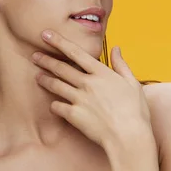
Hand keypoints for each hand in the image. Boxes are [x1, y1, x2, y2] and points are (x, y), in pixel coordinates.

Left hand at [31, 30, 152, 149]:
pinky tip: (52, 104)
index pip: (76, 52)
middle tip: (35, 55)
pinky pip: (57, 106)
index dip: (59, 42)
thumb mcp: (133, 83)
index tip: (46, 34)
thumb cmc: (135, 111)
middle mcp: (87, 83)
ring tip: (37, 76)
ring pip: (56, 85)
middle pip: (61, 68)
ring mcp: (79, 99)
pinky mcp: (74, 115)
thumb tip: (116, 48)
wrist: (128, 136)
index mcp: (102, 73)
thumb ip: (121, 65)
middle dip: (46, 60)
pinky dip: (54, 105)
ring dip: (45, 79)